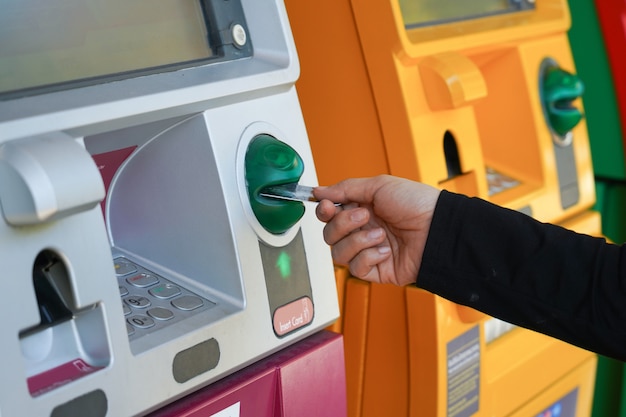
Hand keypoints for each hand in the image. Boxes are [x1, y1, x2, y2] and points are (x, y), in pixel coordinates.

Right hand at [314, 175, 439, 285]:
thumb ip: (345, 188)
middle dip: (343, 224)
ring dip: (357, 241)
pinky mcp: (376, 270)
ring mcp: (368, 250)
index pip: (329, 214)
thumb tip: (319, 190)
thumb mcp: (379, 185)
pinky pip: (356, 268)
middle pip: (329, 234)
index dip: (324, 211)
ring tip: (380, 234)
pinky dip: (368, 257)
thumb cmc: (416, 204)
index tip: (327, 206)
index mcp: (361, 208)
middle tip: (364, 216)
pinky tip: (385, 250)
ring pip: (338, 253)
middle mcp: (362, 230)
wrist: (438, 228)